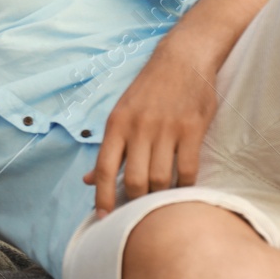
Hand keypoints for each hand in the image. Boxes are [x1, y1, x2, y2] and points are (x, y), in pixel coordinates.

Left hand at [83, 42, 218, 213]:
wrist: (182, 59)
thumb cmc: (149, 90)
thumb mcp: (120, 114)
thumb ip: (108, 149)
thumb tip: (87, 181)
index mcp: (116, 124)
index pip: (104, 169)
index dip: (102, 197)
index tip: (103, 218)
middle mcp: (139, 128)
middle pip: (133, 180)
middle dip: (135, 201)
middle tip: (139, 211)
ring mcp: (166, 129)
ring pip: (160, 178)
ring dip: (159, 196)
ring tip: (160, 201)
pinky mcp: (192, 129)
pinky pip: (188, 169)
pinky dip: (185, 186)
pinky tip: (182, 189)